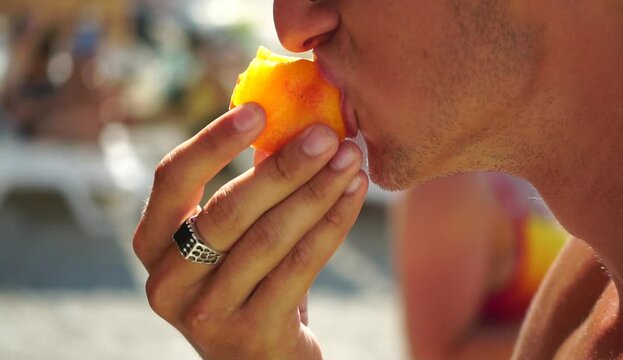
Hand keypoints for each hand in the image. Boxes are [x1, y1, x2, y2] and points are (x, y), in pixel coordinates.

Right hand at [133, 103, 367, 358]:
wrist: (257, 357)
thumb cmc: (245, 279)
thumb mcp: (231, 235)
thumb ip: (248, 183)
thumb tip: (291, 117)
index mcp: (152, 244)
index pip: (172, 179)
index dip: (213, 141)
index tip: (258, 110)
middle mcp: (167, 281)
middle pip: (228, 210)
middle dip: (284, 167)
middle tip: (327, 135)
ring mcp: (206, 313)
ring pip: (269, 238)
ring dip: (316, 192)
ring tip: (350, 160)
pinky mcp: (251, 333)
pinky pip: (300, 266)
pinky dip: (332, 224)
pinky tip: (354, 194)